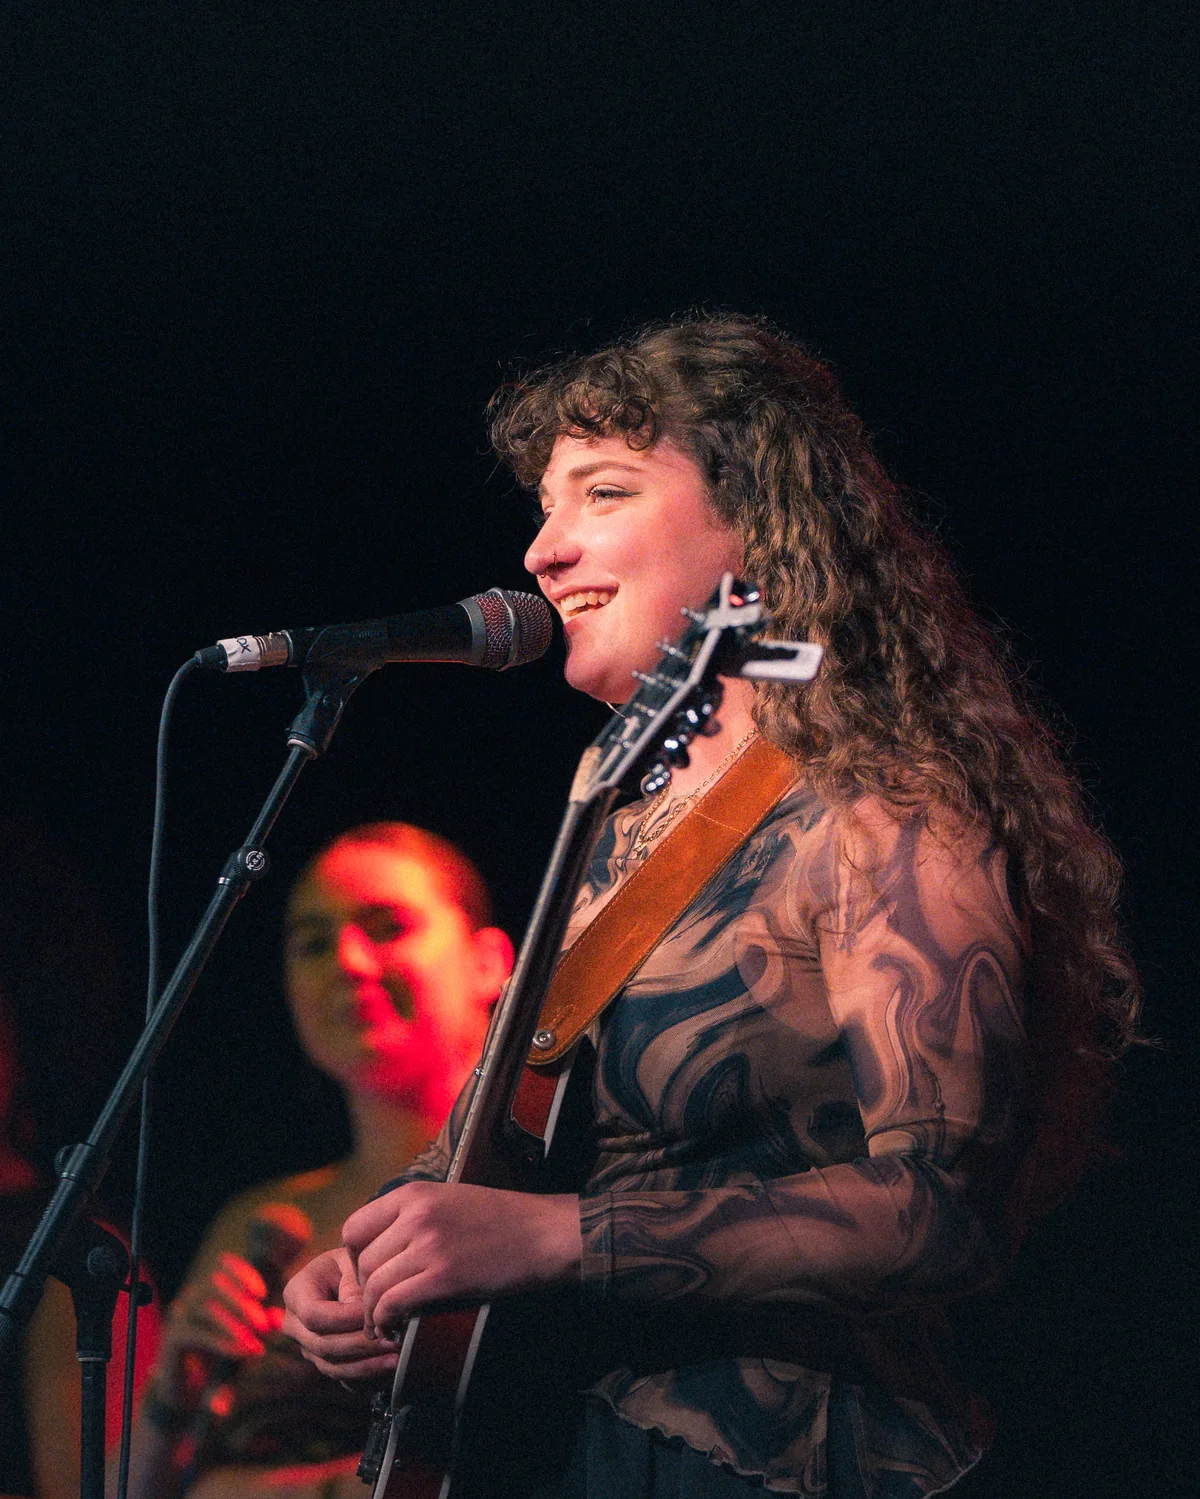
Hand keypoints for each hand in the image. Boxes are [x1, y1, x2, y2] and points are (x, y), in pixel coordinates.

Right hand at [154, 1252, 279, 1405]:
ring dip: (235, 1325)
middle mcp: (191, 1296)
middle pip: (215, 1285)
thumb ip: (261, 1325)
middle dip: (243, 1303)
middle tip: (263, 1326)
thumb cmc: (219, 1355)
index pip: (223, 1266)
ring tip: (255, 1344)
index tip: (262, 1293)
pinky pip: (199, 1335)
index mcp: (209, 1288)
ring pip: (208, 1309)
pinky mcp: (172, 1338)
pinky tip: (242, 1353)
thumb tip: (278, 1318)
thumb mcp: (244, 1336)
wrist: (185, 1388)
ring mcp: (179, 1315)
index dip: (242, 1274)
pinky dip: (223, 1343)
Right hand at [281, 1247, 400, 1381]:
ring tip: (396, 1358)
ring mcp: (308, 1348)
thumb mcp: (353, 1262)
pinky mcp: (325, 1363)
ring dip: (366, 1366)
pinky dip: (366, 1376)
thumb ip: (355, 1285)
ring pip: (332, 1367)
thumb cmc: (354, 1263)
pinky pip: (343, 1377)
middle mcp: (295, 1326)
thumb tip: (364, 1316)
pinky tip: (388, 1369)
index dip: (345, 1319)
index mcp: (296, 1293)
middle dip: (360, 1345)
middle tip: (393, 1341)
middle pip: (323, 1345)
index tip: (376, 1313)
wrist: (352, 1276)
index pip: (314, 1315)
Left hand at [344, 1183, 581, 1337]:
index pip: (355, 1228)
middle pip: (363, 1262)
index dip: (355, 1258)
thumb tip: (380, 1245)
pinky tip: (395, 1329)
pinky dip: (387, 1322)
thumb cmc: (502, 1219)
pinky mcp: (443, 1277)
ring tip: (384, 1325)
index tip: (368, 1275)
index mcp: (414, 1194)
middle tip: (376, 1309)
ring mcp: (428, 1246)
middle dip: (365, 1291)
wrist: (543, 1234)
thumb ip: (413, 1215)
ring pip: (374, 1286)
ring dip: (374, 1312)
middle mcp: (415, 1216)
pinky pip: (393, 1304)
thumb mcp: (450, 1199)